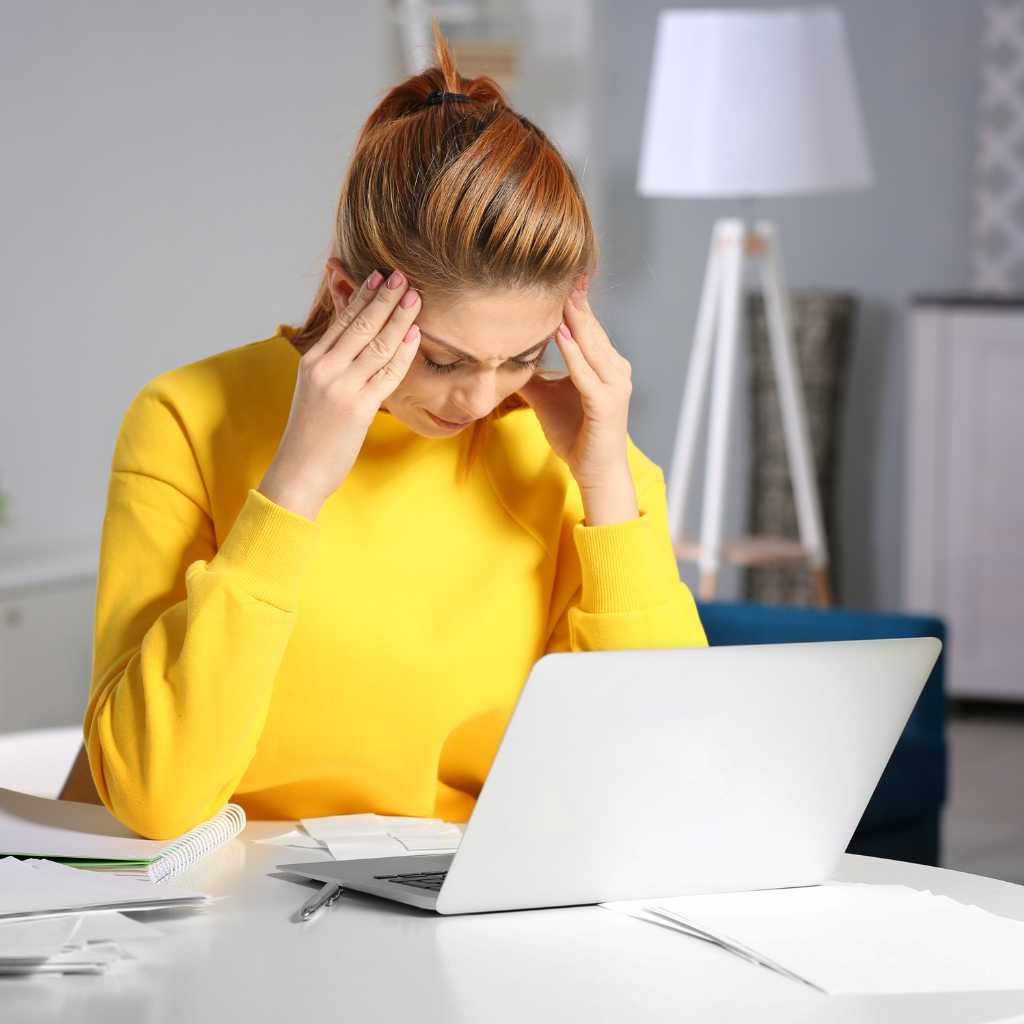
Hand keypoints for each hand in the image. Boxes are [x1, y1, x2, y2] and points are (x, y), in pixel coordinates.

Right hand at [258, 271, 421, 519]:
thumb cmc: (310, 433)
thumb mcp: (314, 390)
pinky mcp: (359, 408)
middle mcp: (325, 369)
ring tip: (415, 298)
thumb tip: (351, 343)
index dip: (364, 296)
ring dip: (399, 318)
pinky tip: (415, 335)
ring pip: (377, 344)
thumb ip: (332, 364)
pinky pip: (387, 374)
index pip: (342, 320)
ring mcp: (342, 387)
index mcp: (312, 361)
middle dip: (385, 299)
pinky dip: (403, 352)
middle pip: (361, 325)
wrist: (298, 470)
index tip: (381, 276)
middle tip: (404, 277)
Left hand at [518, 288, 638, 526]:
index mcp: (605, 366)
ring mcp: (614, 387)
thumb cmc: (576, 436)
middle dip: (577, 302)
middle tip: (565, 271)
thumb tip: (507, 359)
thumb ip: (533, 378)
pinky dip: (574, 354)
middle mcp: (615, 371)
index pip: (588, 328)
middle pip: (592, 330)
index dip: (574, 303)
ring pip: (591, 346)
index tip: (561, 276)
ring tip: (560, 294)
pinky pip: (587, 374)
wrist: (596, 473)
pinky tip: (561, 333)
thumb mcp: (547, 400)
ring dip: (575, 320)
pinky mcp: (607, 405)